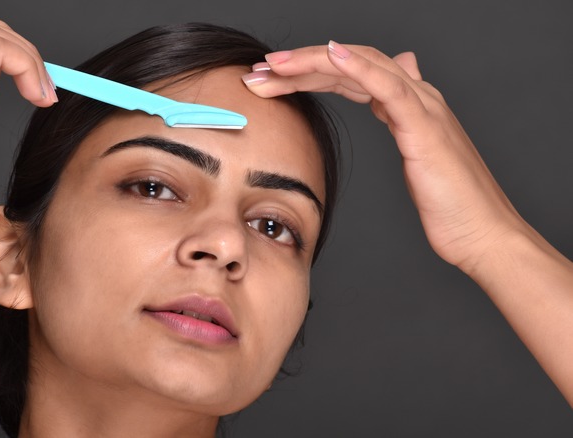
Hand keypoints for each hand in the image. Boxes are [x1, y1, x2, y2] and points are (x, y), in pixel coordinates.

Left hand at [242, 42, 527, 271]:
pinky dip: (358, 66)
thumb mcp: (416, 152)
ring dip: (314, 61)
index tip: (268, 82)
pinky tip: (329, 55)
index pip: (349, 76)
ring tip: (275, 64)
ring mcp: (423, 107)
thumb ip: (401, 114)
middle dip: (300, 65)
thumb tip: (396, 84)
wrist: (482, 234)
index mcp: (408, 104)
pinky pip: (388, 86)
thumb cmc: (449, 204)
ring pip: (362, 67)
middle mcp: (416, 96)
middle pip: (349, 65)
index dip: (308, 74)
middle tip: (258, 71)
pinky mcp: (425, 126)